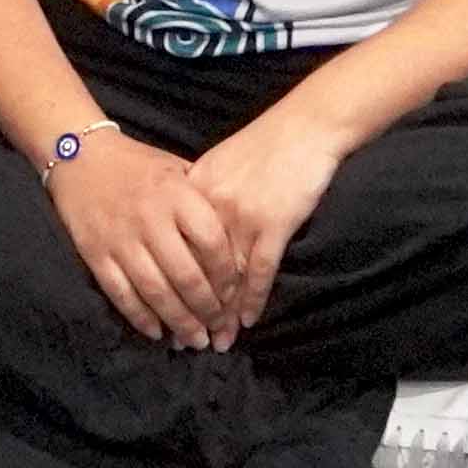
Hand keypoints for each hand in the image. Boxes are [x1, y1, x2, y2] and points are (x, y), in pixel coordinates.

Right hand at [46, 129, 248, 350]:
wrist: (80, 156)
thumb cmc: (138, 164)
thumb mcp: (177, 169)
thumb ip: (203, 201)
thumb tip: (236, 240)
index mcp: (175, 194)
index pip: (211, 242)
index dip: (227, 275)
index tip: (235, 294)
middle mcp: (150, 219)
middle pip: (186, 275)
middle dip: (207, 309)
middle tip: (218, 329)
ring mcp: (121, 239)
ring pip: (155, 291)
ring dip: (178, 321)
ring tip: (195, 340)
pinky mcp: (95, 254)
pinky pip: (121, 294)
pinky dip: (140, 318)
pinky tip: (157, 332)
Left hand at [184, 108, 350, 334]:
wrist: (306, 126)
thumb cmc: (266, 143)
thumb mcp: (221, 163)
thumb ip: (201, 196)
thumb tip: (184, 228)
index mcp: (194, 191)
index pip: (176, 248)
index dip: (169, 283)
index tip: (161, 309)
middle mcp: (212, 208)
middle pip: (196, 268)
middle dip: (191, 307)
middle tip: (182, 338)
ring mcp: (242, 218)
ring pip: (226, 277)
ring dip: (222, 314)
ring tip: (216, 341)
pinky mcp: (274, 225)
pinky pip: (259, 272)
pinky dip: (252, 300)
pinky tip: (247, 322)